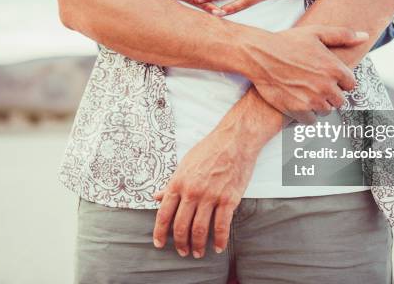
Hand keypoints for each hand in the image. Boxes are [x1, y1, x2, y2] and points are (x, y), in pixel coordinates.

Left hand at [152, 125, 253, 257]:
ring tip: (198, 253)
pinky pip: (222, 225)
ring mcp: (211, 196)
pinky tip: (218, 247)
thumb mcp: (185, 164)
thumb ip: (172, 183)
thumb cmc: (210, 149)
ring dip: (198, 246)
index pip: (164, 214)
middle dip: (180, 243)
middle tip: (183, 252)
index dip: (160, 232)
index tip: (159, 243)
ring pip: (200, 229)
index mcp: (178, 182)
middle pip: (181, 226)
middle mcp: (192, 192)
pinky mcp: (229, 199)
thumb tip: (158, 197)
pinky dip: (220, 240)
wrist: (234, 140)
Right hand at [241, 26, 368, 123]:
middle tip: (316, 87)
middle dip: (330, 95)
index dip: (340, 82)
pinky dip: (306, 115)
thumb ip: (343, 35)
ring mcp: (312, 100)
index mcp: (335, 68)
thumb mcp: (316, 33)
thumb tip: (365, 37)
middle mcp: (326, 86)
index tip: (329, 79)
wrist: (260, 55)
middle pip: (340, 101)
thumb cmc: (287, 42)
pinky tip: (298, 103)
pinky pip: (311, 121)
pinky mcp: (298, 110)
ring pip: (326, 111)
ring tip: (306, 94)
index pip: (350, 85)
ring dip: (319, 105)